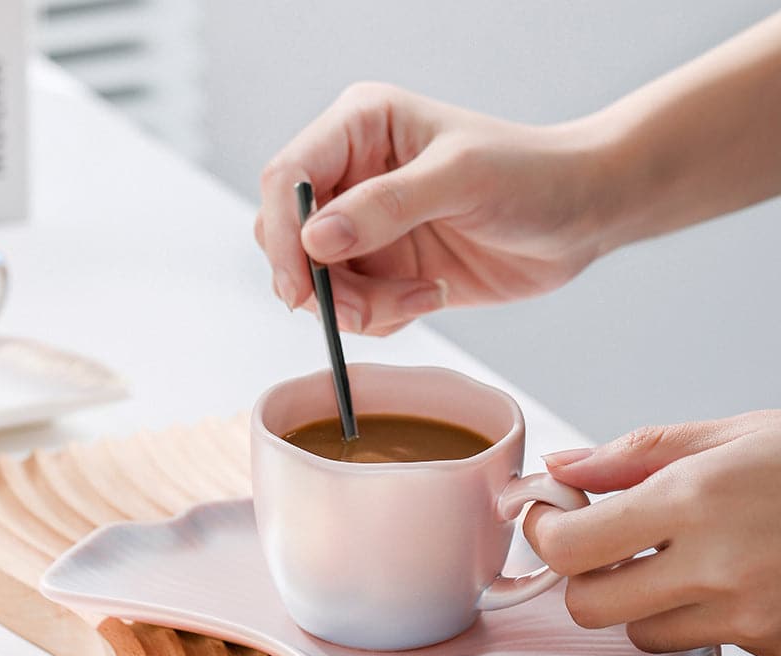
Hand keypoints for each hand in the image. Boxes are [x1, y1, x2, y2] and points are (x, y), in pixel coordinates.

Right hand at [255, 82, 607, 334]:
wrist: (581, 216)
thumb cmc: (532, 175)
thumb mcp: (461, 179)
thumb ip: (385, 206)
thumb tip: (314, 240)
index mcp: (361, 129)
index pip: (288, 178)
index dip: (283, 234)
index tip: (302, 288)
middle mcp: (355, 177)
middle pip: (289, 237)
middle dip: (322, 283)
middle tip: (366, 308)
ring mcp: (369, 227)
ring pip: (320, 283)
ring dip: (362, 306)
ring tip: (422, 295)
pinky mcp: (387, 268)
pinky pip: (356, 307)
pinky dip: (383, 316)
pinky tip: (431, 295)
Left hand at [524, 411, 780, 655]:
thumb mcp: (726, 436)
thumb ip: (632, 455)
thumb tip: (561, 467)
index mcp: (693, 498)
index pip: (572, 546)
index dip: (543, 532)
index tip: (547, 514)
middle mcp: (717, 566)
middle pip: (590, 605)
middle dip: (581, 574)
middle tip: (600, 540)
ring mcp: (748, 615)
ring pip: (639, 631)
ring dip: (637, 598)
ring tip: (675, 555)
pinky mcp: (771, 644)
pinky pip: (694, 643)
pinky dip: (687, 616)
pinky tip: (719, 577)